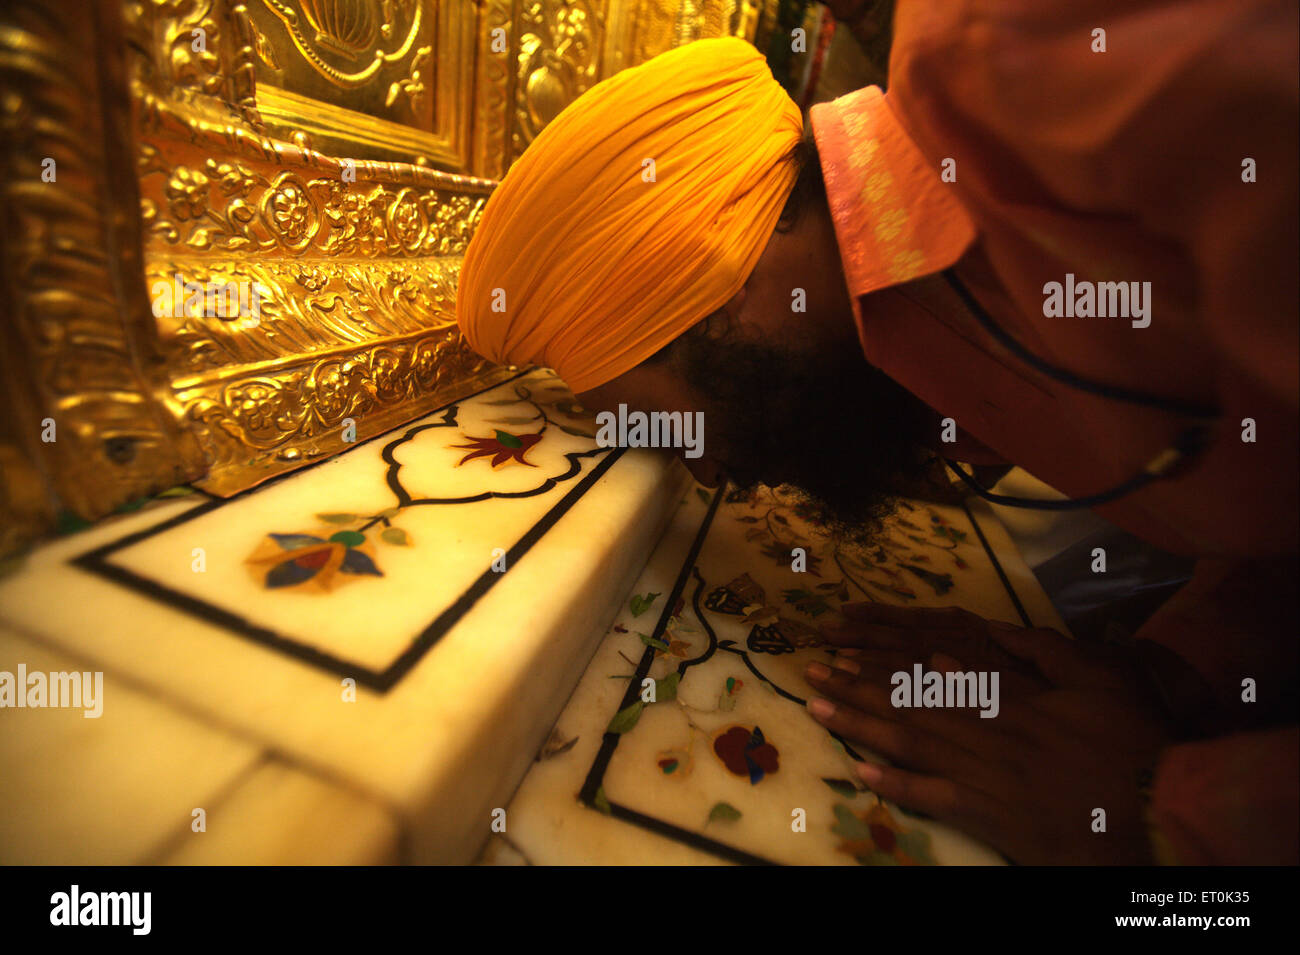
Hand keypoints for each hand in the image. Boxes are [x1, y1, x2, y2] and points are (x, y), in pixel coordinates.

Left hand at [805, 603, 1173, 863]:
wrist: (1158, 814)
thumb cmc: (1133, 744)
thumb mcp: (1099, 678)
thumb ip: (1045, 651)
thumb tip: (993, 631)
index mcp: (1011, 696)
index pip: (933, 671)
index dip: (885, 660)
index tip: (846, 648)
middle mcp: (988, 730)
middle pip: (908, 704)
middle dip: (855, 688)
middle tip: (812, 674)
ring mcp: (986, 774)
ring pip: (910, 744)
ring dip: (860, 726)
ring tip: (818, 710)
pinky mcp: (991, 816)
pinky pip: (934, 799)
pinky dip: (897, 786)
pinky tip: (861, 773)